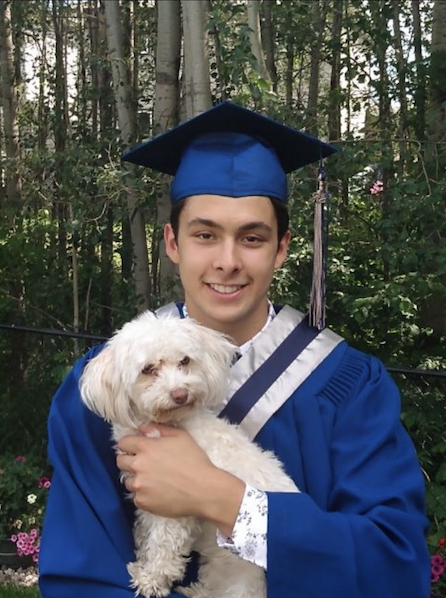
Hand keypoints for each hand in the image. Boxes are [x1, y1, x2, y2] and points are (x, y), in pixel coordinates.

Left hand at [116, 424, 244, 532]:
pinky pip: (137, 496)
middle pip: (120, 461)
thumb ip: (159, 429)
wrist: (204, 490)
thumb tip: (143, 428)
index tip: (136, 448)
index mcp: (145, 447)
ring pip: (128, 480)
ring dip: (136, 479)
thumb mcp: (181, 436)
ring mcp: (139, 485)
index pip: (122, 443)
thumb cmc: (194, 461)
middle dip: (129, 460)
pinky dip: (144, 494)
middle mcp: (138, 465)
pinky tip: (159, 492)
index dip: (129, 444)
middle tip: (144, 464)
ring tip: (153, 480)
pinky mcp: (142, 502)